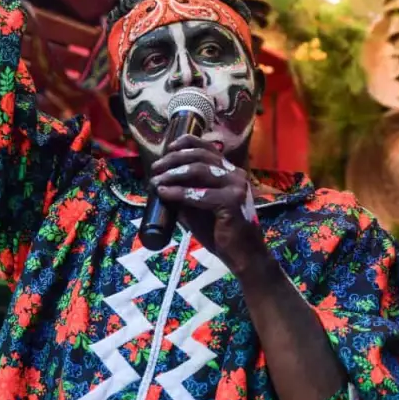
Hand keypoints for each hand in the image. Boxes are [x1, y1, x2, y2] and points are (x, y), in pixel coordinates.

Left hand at [150, 135, 264, 271]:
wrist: (243, 256)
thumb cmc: (221, 232)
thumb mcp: (199, 207)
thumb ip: (186, 193)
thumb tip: (161, 183)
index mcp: (230, 172)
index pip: (207, 147)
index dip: (185, 143)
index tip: (167, 149)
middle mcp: (235, 174)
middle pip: (200, 155)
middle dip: (173, 159)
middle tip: (155, 168)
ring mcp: (236, 186)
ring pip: (198, 170)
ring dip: (173, 174)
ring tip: (156, 181)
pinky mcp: (232, 201)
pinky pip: (199, 193)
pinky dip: (178, 192)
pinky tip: (164, 193)